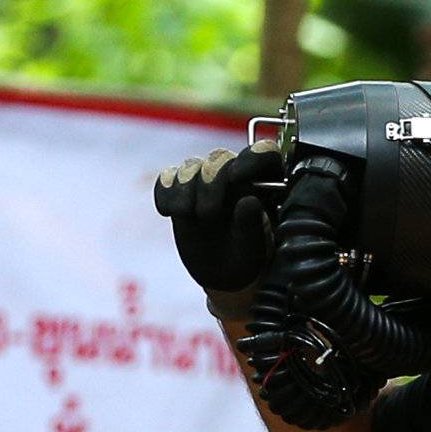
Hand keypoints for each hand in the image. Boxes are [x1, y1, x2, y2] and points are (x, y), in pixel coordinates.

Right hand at [154, 146, 281, 299]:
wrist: (224, 277)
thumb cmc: (247, 260)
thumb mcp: (255, 250)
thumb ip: (253, 225)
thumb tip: (249, 201)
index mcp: (264, 184)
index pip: (264, 154)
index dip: (251, 157)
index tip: (238, 176)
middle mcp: (235, 175)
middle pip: (220, 158)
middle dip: (211, 182)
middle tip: (209, 213)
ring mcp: (206, 180)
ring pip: (192, 166)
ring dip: (187, 189)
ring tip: (191, 215)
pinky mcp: (180, 190)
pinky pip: (167, 178)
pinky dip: (166, 192)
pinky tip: (170, 212)